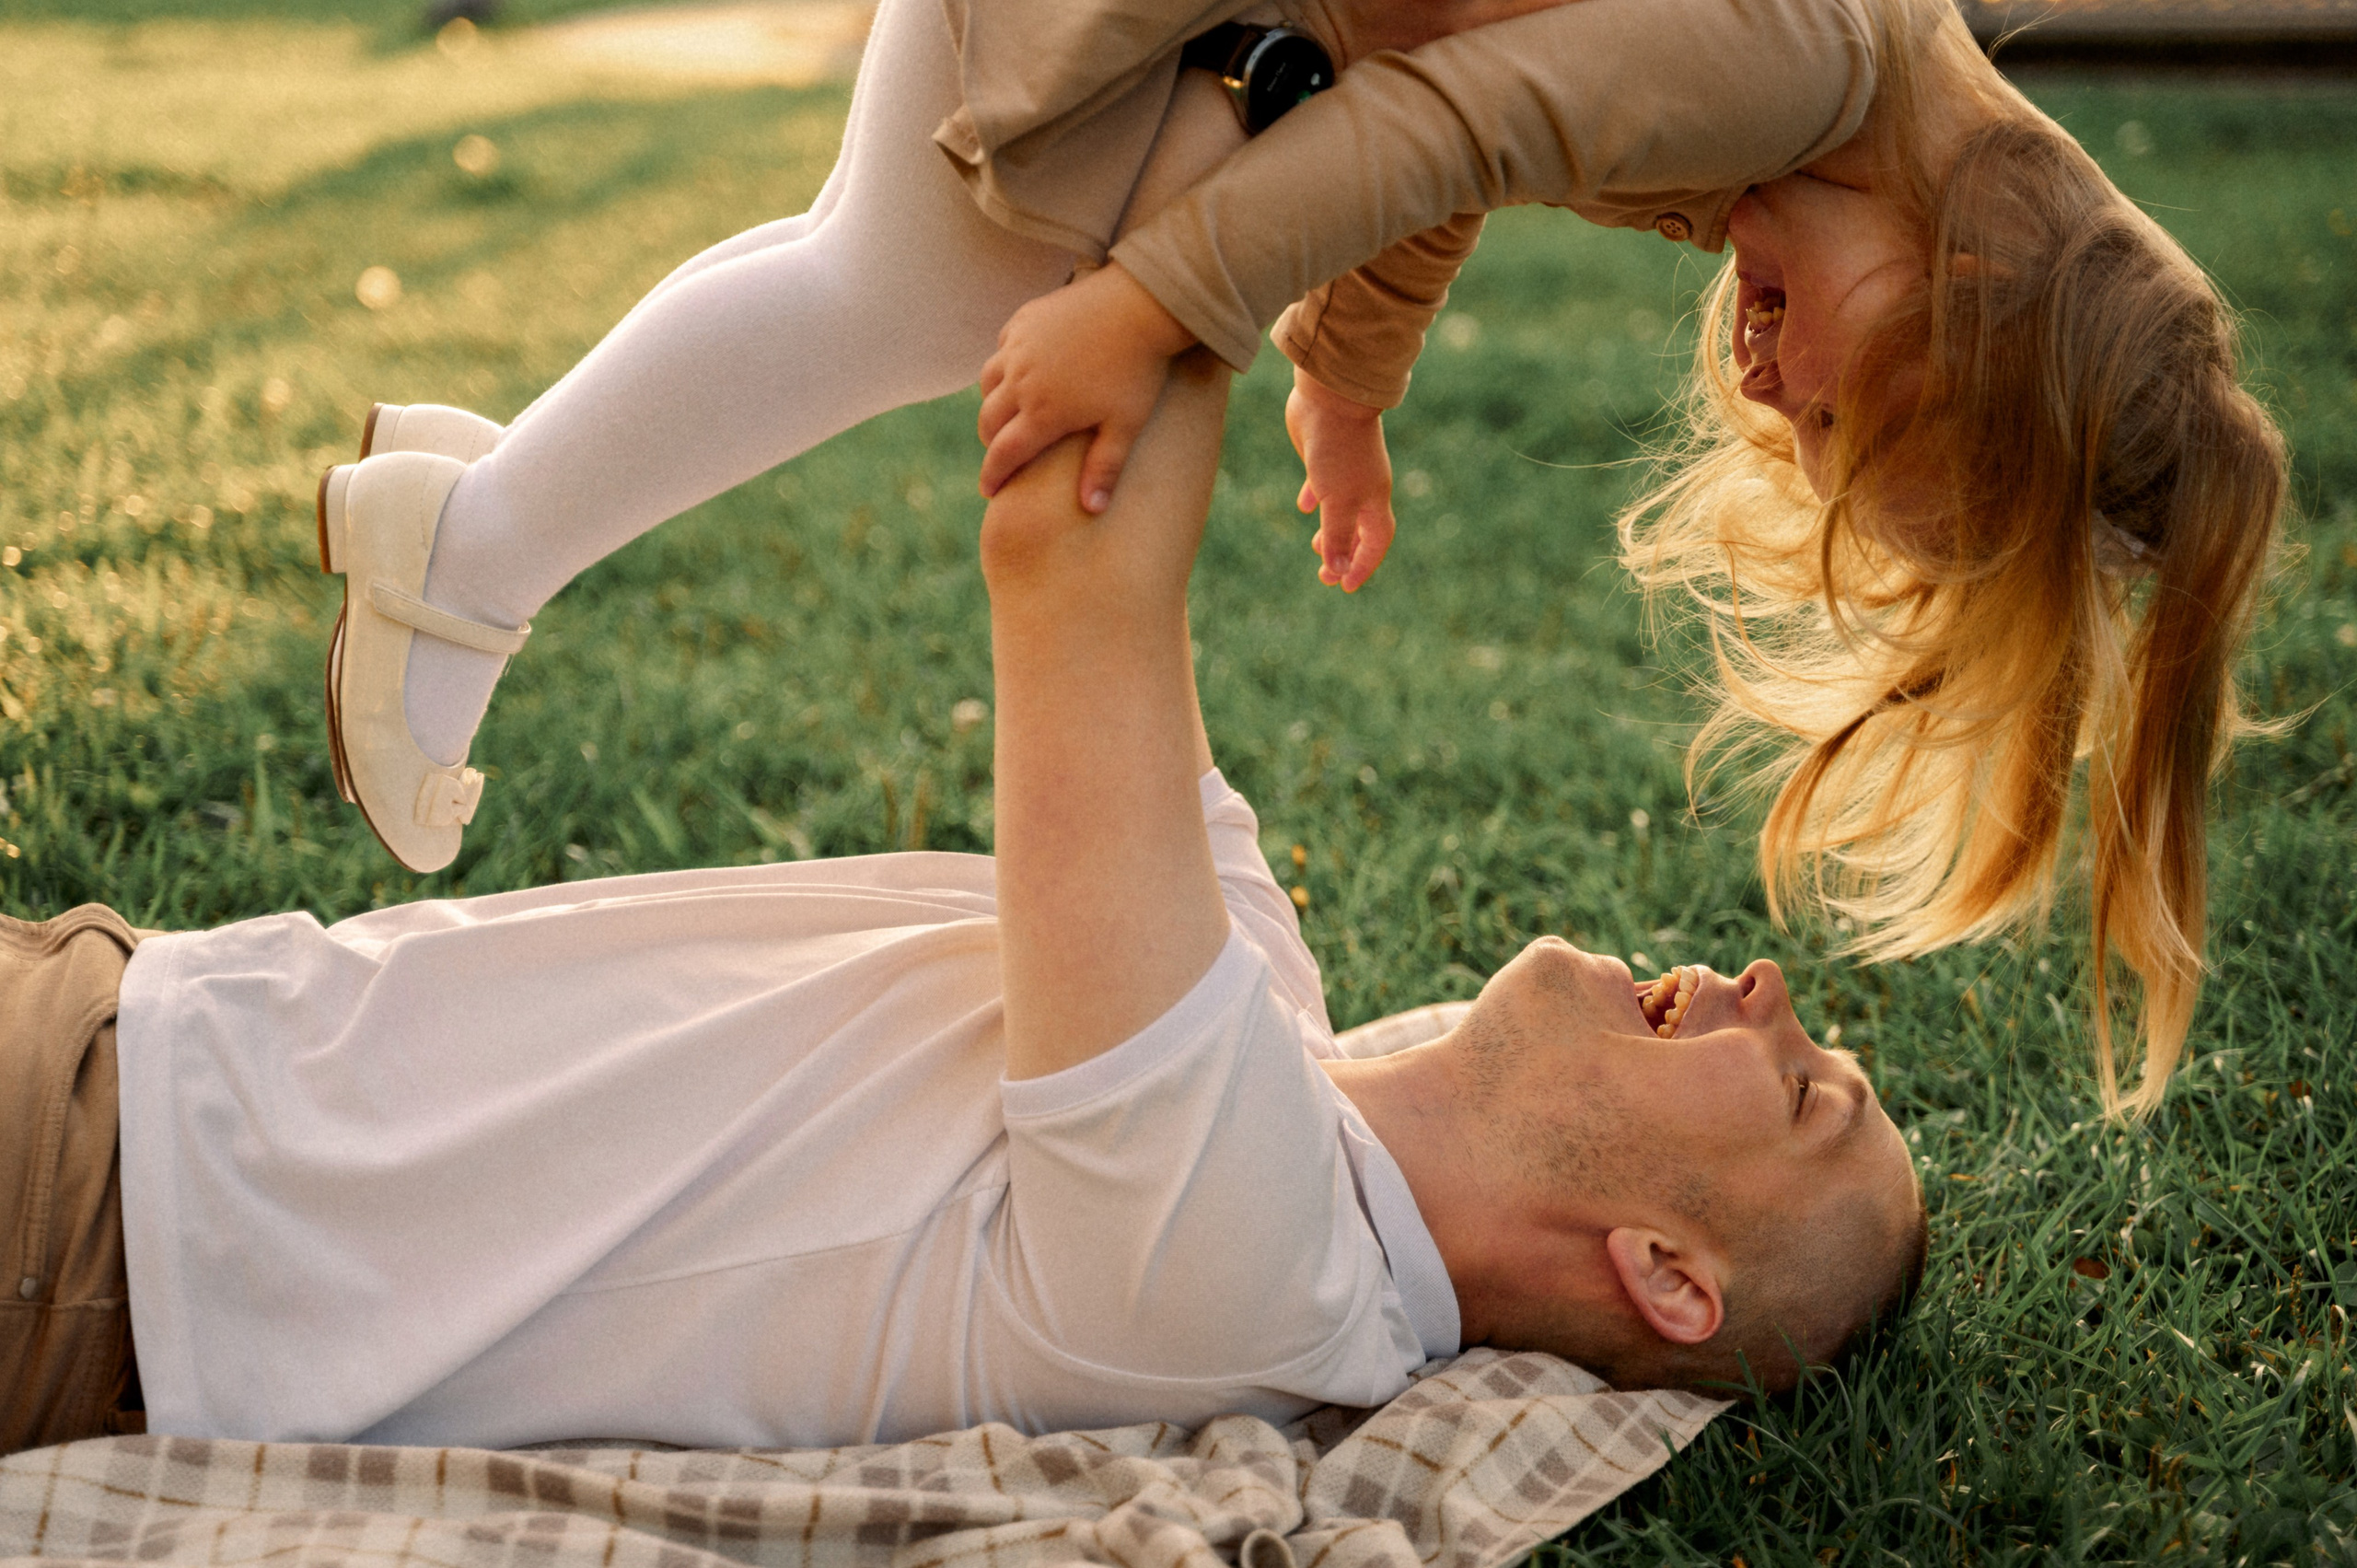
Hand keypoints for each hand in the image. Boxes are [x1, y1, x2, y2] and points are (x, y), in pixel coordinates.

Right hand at [978, 263, 1195, 512]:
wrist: (1139, 305)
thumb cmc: (1137, 370)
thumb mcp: (1125, 425)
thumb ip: (1104, 467)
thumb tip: (1092, 510)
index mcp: (1044, 412)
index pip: (1004, 454)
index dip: (993, 477)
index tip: (990, 492)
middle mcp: (1022, 380)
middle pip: (988, 420)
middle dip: (991, 443)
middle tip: (1001, 456)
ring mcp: (1019, 347)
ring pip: (987, 382)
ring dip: (992, 404)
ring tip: (1005, 416)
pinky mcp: (1024, 320)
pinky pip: (1002, 348)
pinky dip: (1005, 366)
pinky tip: (1020, 373)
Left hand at [1285, 367, 1394, 590]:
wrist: (1329, 397)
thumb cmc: (1338, 449)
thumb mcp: (1337, 498)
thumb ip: (1337, 533)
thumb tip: (1338, 568)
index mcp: (1374, 500)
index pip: (1376, 542)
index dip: (1363, 565)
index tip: (1344, 585)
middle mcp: (1363, 488)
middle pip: (1359, 530)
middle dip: (1344, 555)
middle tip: (1326, 576)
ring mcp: (1344, 472)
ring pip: (1342, 509)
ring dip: (1331, 531)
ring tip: (1315, 547)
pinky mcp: (1323, 457)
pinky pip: (1322, 484)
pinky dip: (1314, 498)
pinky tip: (1303, 505)